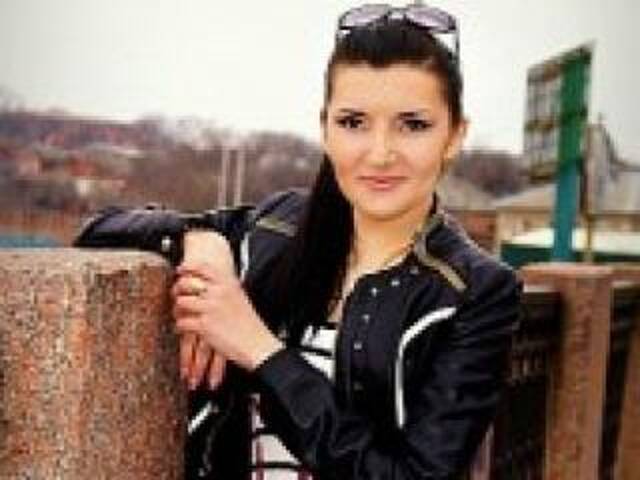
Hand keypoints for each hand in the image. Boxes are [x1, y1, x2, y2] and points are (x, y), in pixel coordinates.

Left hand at [178, 229, 234, 387]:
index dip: (188, 267)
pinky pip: (182, 321)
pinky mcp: (204, 325)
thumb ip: (223, 288)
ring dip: (177, 310)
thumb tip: (205, 284)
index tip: (180, 270)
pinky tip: (183, 328)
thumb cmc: (248, 323)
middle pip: (186, 283)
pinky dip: (180, 326)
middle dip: (177, 289)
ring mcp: (210, 308)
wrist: (256, 343)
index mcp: (228, 283)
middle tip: (176, 295)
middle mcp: (218, 293)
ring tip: (180, 314)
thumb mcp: (238, 297)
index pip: (203, 267)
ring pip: (181, 302)